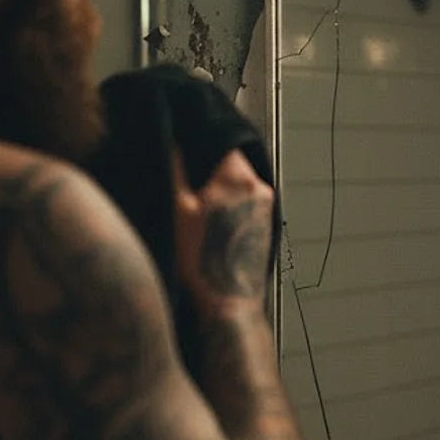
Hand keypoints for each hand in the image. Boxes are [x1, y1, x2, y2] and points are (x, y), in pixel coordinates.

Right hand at [173, 148, 274, 314]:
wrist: (229, 302)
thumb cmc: (202, 259)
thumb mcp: (177, 210)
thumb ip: (174, 167)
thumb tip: (173, 138)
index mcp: (239, 179)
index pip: (220, 140)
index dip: (197, 137)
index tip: (178, 140)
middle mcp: (260, 189)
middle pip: (230, 160)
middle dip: (205, 162)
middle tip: (180, 171)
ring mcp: (266, 208)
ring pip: (237, 181)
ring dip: (215, 183)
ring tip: (192, 197)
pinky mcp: (265, 225)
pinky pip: (244, 200)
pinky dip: (226, 200)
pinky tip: (207, 217)